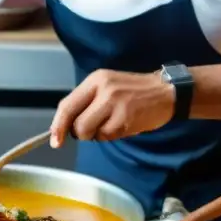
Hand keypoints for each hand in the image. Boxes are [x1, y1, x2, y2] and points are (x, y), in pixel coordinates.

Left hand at [50, 69, 174, 146]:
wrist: (166, 91)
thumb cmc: (133, 92)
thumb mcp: (107, 87)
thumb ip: (87, 102)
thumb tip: (65, 126)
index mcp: (95, 80)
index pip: (67, 105)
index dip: (58, 126)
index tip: (55, 141)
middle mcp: (104, 89)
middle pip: (77, 124)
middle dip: (81, 134)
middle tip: (94, 129)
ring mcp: (116, 103)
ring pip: (91, 133)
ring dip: (98, 135)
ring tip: (112, 123)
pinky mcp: (127, 118)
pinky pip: (109, 136)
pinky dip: (113, 135)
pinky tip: (124, 125)